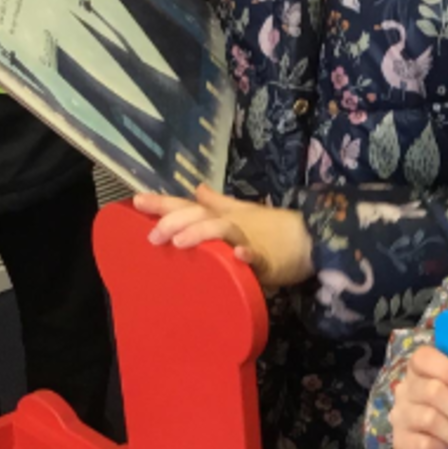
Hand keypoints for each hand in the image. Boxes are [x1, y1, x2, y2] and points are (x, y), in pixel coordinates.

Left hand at [133, 184, 313, 286]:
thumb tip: (196, 189)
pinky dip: (247, 254)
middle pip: (199, 216)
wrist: (311, 238)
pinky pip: (256, 256)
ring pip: (221, 230)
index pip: (187, 205)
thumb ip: (217, 203)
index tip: (136, 201)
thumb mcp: (241, 212)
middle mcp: (229, 223)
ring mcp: (248, 238)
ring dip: (200, 234)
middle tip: (153, 236)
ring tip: (180, 243)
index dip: (162, 202)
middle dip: (174, 222)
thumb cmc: (273, 228)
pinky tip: (237, 255)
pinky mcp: (267, 258)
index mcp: (220, 215)